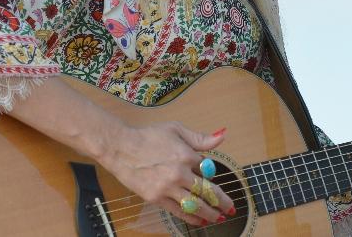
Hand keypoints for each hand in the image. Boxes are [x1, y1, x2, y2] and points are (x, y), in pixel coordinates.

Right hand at [99, 121, 235, 226]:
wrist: (120, 148)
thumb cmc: (148, 136)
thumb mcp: (176, 130)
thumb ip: (200, 138)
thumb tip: (222, 135)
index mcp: (186, 155)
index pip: (208, 169)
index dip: (213, 175)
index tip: (218, 180)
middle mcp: (179, 173)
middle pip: (207, 191)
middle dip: (222, 202)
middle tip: (231, 208)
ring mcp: (167, 188)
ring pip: (195, 205)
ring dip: (210, 213)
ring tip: (220, 218)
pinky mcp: (156, 198)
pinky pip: (178, 211)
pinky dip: (191, 217)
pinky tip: (200, 221)